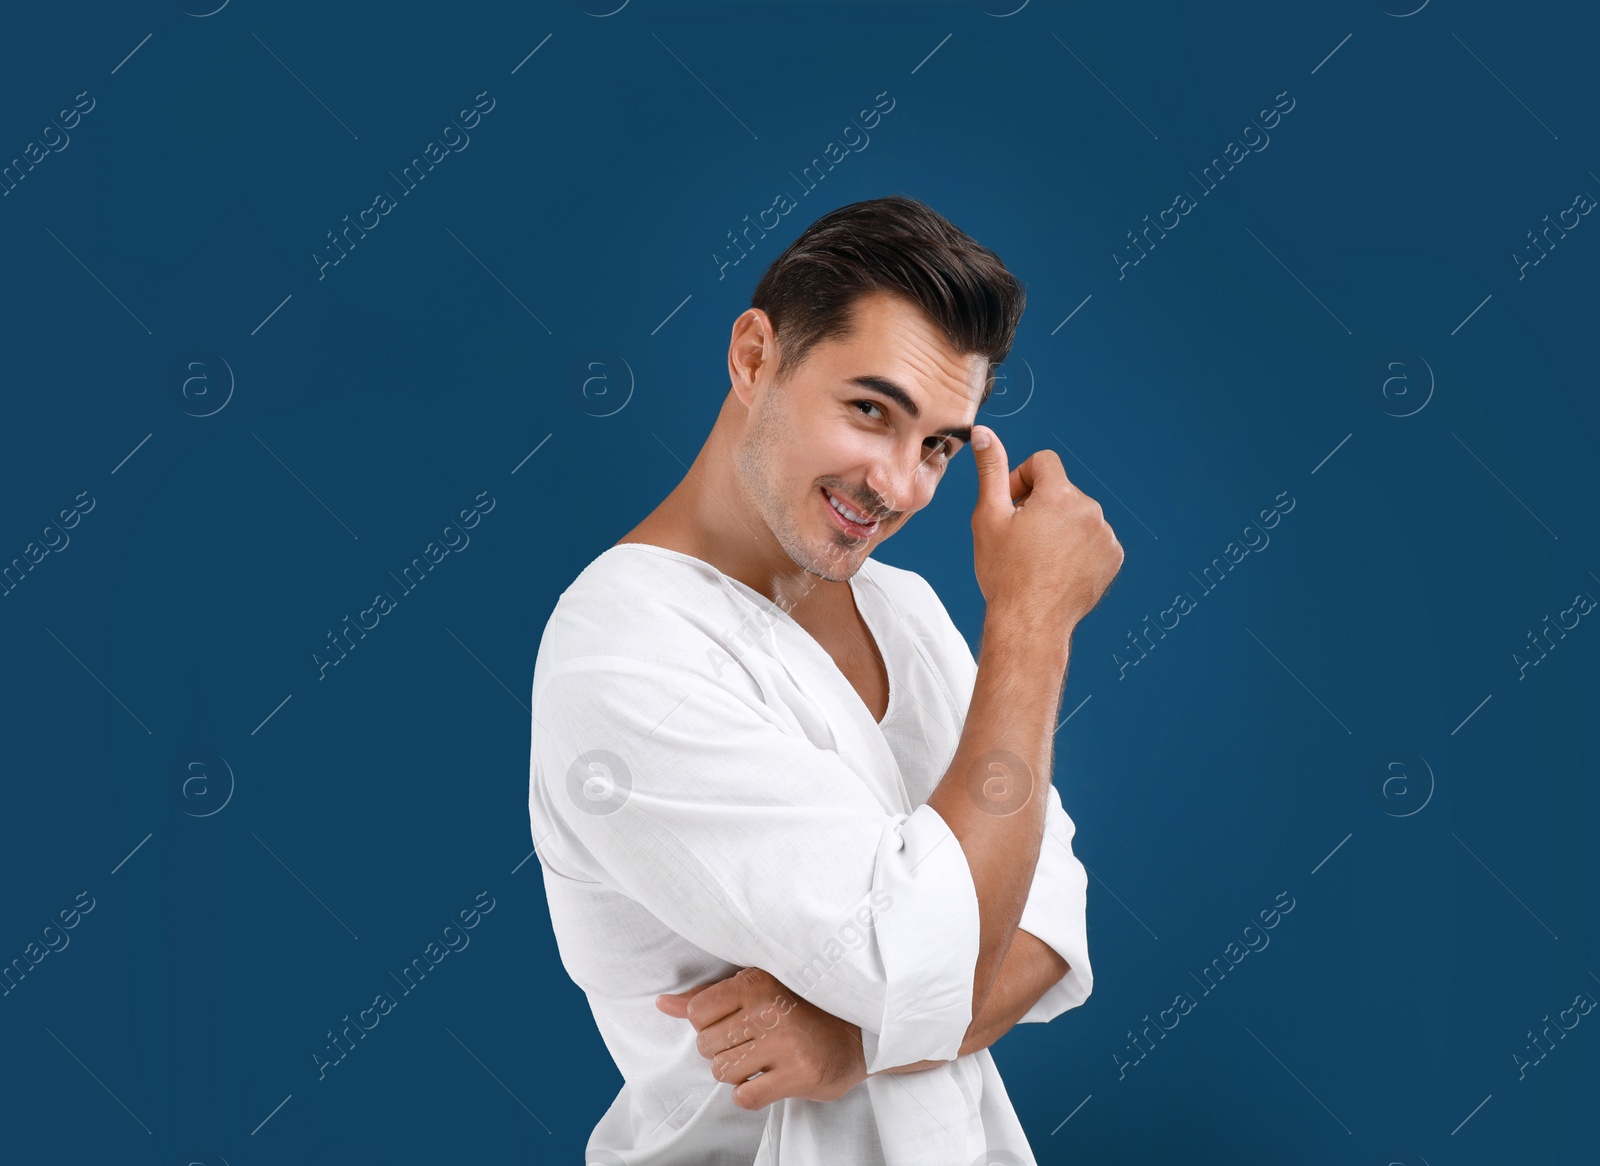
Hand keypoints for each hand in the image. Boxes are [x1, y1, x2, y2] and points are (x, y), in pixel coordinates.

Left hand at [655, 967, 867, 1108]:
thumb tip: (662, 1004)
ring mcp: (785, 1044)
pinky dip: (751, 1095)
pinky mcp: (799, 1075)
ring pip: (722, 1073)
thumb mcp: (758, 990)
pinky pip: (745, 1097)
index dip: (710, 1025)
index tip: (734, 1023)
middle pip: (706, 1046)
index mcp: (757, 981)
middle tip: (753, 1043)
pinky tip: (770, 1079)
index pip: (697, 1012)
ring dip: (737, 1074)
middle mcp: (770, 1009)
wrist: (861, 1033)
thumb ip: (708, 998)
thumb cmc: (801, 1008)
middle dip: (723, 1051)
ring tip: (763, 1060)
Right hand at [969, 424, 1123, 634]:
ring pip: (1077, 515)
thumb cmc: (1005, 574)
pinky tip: (1058, 568)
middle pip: (1061, 491)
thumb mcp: (989, 517)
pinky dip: (1077, 547)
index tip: (1012, 507)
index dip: (1022, 479)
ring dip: (1059, 526)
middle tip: (1020, 538)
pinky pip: (1093, 539)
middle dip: (1040, 506)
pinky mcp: (1113, 557)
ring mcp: (1105, 536)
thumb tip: (986, 434)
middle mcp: (1090, 510)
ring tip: (1039, 557)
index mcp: (1059, 496)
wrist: (1031, 622)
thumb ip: (991, 470)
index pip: (1043, 462)